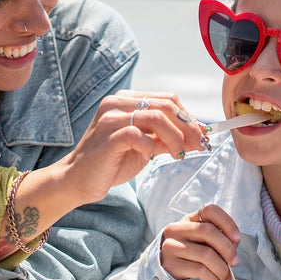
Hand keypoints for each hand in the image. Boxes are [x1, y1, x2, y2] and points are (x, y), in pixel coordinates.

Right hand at [60, 92, 206, 204]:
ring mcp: (111, 117)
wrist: (78, 180)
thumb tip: (198, 136)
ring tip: (180, 154)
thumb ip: (166, 138)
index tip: (202, 134)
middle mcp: (117, 103)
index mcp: (126, 100)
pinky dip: (152, 146)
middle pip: (166, 105)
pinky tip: (151, 157)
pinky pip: (139, 135)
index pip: (167, 99)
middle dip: (188, 126)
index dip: (189, 117)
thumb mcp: (144, 147)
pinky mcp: (108, 135)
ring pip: (156, 117)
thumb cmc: (111, 163)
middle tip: (199, 145)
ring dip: (175, 137)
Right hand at [160, 203, 240, 279]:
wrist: (165, 270)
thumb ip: (218, 240)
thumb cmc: (191, 254)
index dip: (227, 223)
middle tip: (235, 262)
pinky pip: (199, 270)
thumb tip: (232, 248)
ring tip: (226, 277)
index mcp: (189, 219)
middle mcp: (176, 229)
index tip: (238, 239)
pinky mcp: (170, 264)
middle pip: (208, 231)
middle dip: (227, 248)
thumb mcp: (203, 242)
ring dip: (222, 269)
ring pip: (205, 254)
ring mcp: (171, 246)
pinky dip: (213, 278)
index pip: (209, 211)